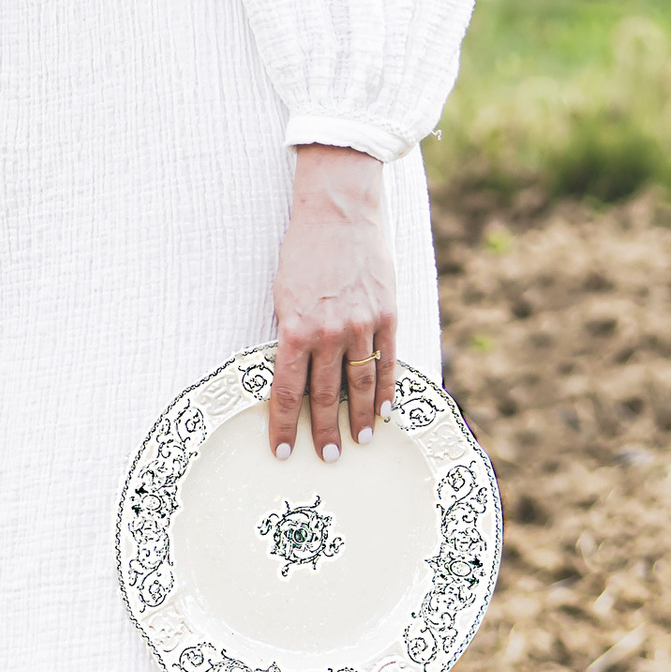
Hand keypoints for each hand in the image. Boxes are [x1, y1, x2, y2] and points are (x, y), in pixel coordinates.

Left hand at [270, 145, 393, 462]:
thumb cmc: (303, 252)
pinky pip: (387, 362)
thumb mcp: (283, 295)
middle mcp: (328, 332)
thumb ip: (290, 335)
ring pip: (360, 385)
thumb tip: (294, 376)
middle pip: (325, 395)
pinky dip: (387, 390)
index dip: (284, 425)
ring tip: (359, 442)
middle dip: (323, 431)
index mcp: (295, 328)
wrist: (338, 213)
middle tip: (327, 458)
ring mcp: (361, 325)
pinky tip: (385, 411)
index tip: (282, 452)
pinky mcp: (387, 315)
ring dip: (358, 418)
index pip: (286, 390)